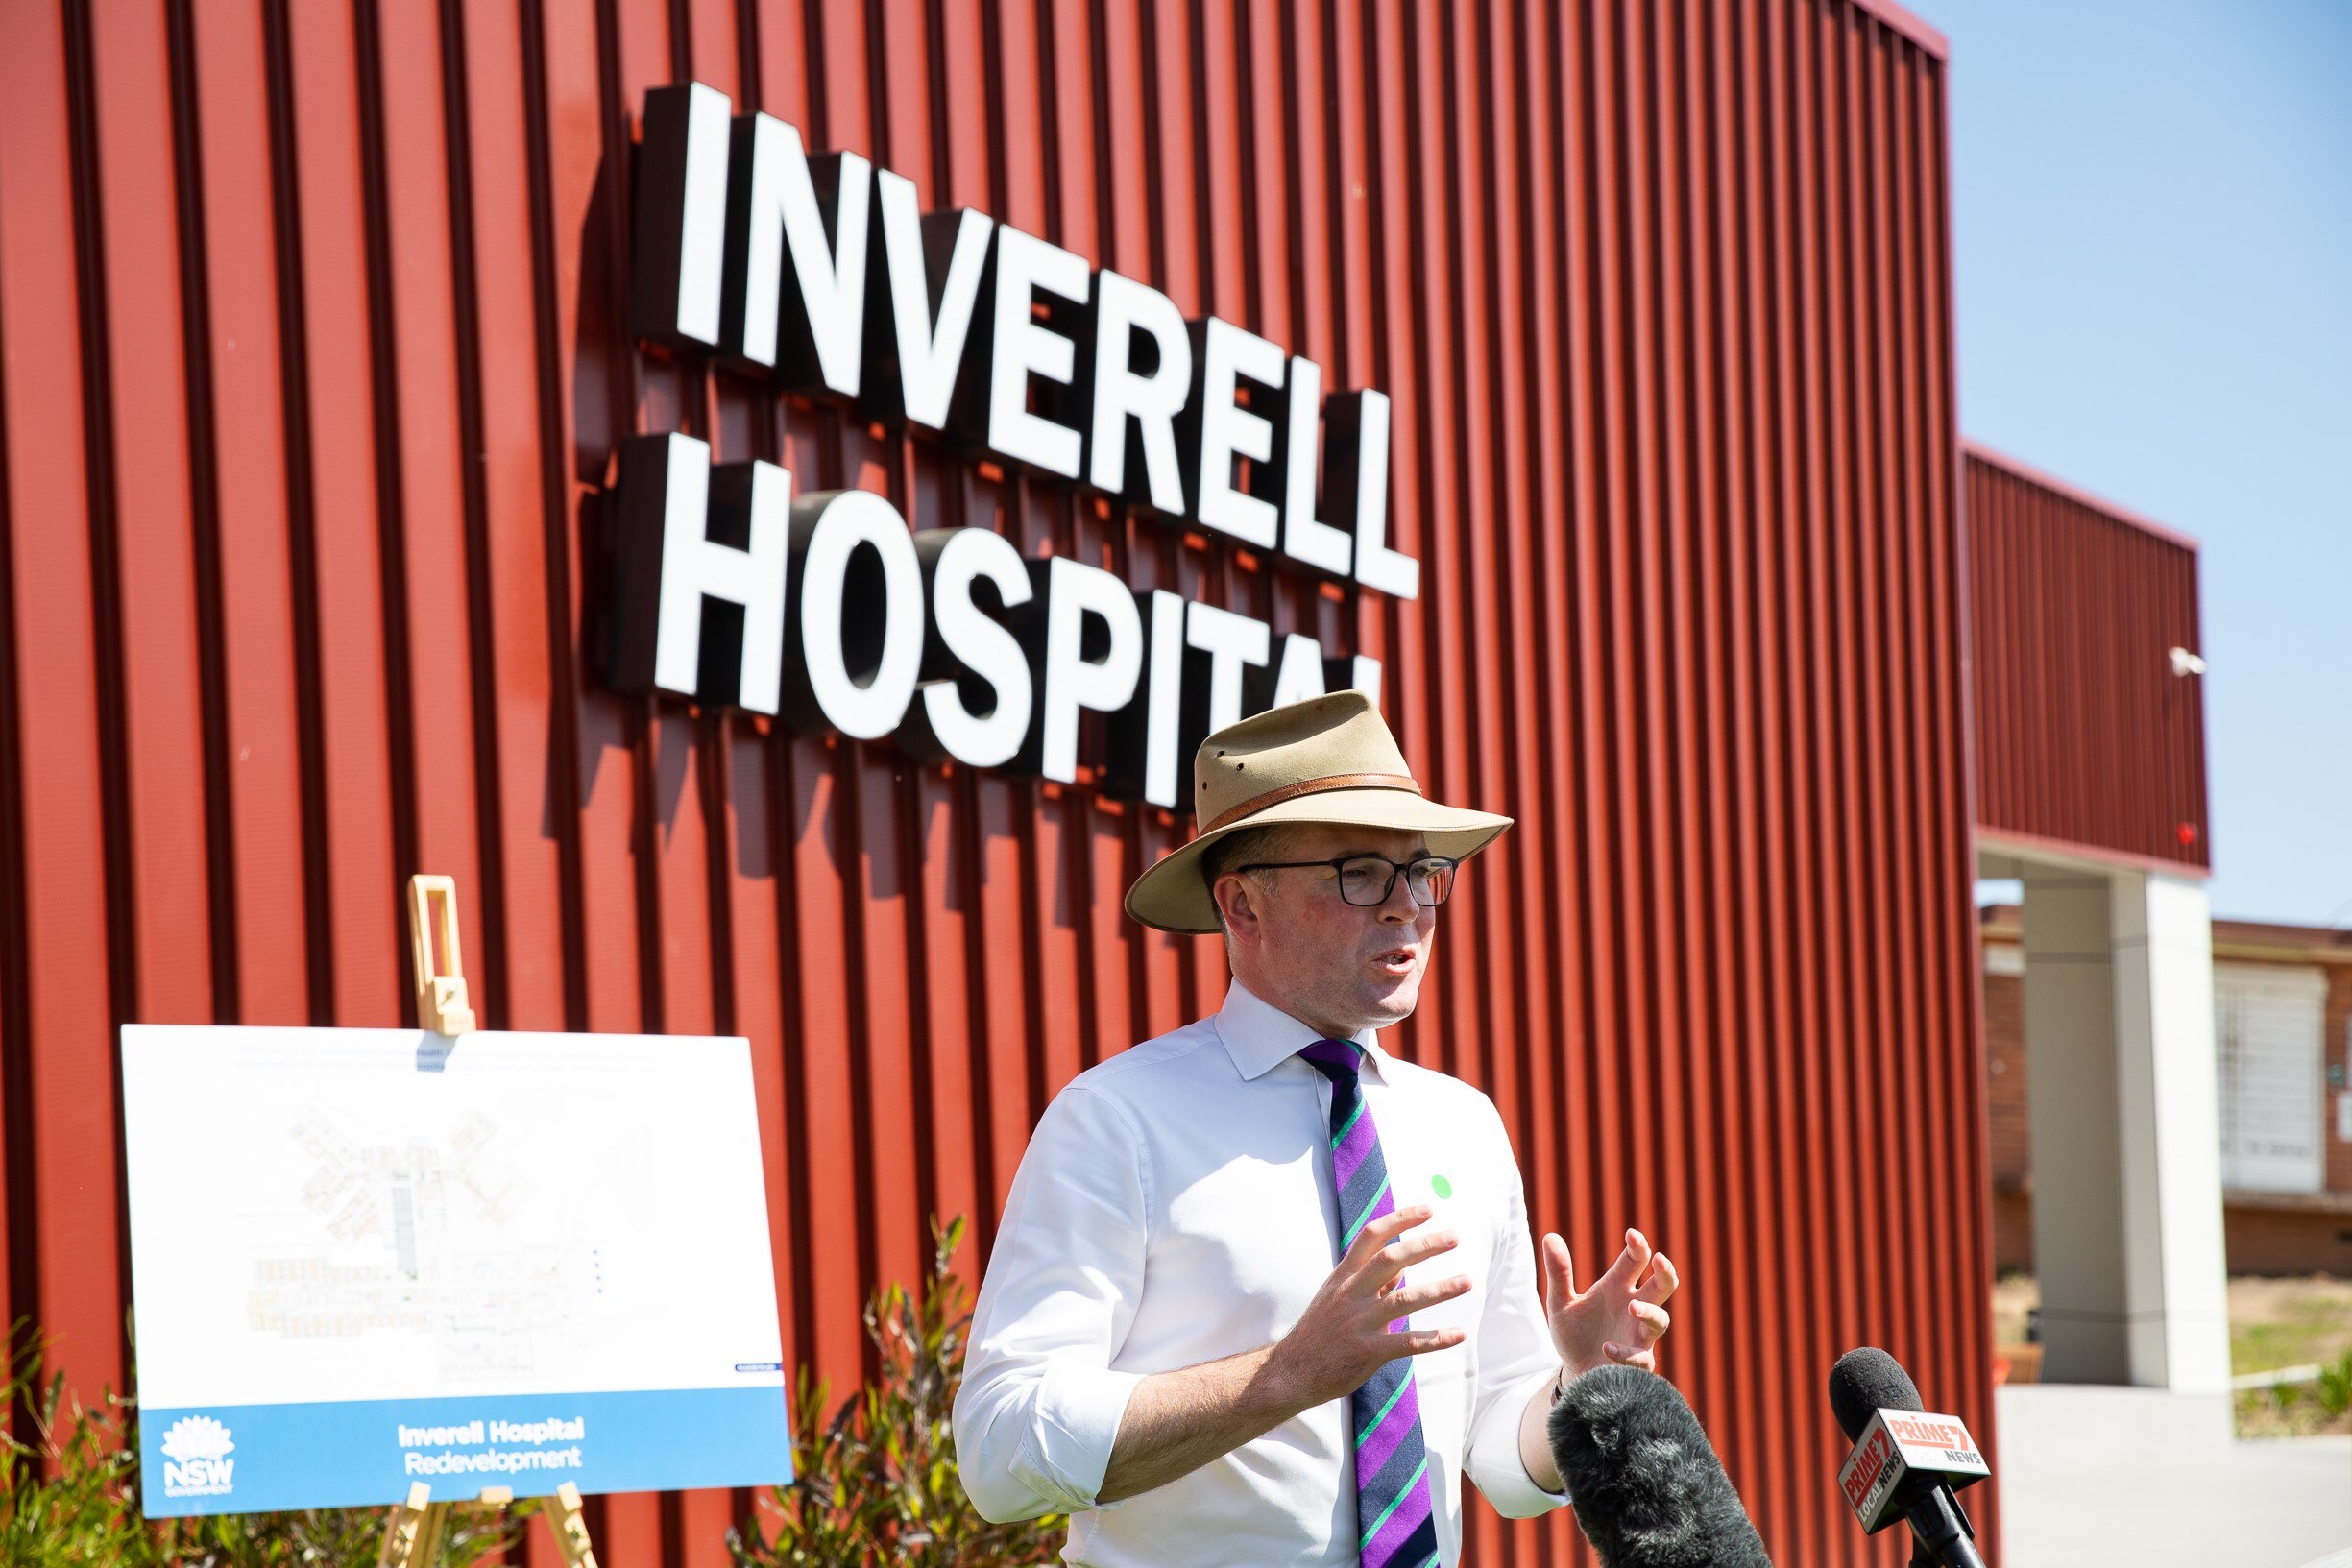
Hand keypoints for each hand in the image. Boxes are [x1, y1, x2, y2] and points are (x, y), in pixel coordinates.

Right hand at [1268, 1205, 1471, 1407]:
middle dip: (1424, 1245)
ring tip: (1467, 1281)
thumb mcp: (1337, 1296)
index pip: (1372, 1236)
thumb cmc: (1319, 1331)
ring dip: (1439, 1289)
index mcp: (1343, 1276)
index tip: (1428, 1210)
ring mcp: (1359, 1323)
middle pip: (1390, 1259)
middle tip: (1454, 1238)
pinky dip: (1435, 1338)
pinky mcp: (1367, 1352)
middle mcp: (1351, 1294)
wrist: (1290, 1371)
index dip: (1400, 1219)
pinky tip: (1459, 1334)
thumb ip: (1370, 1282)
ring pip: (1404, 1300)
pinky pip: (1407, 1343)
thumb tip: (1403, 1267)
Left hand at [1542, 1227, 1677, 1378]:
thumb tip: (1550, 1236)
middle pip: (1664, 1286)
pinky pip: (1641, 1356)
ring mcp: (1638, 1335)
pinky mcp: (1637, 1362)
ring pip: (1661, 1320)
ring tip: (1631, 1307)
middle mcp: (1633, 1307)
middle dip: (1666, 1272)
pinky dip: (1626, 1353)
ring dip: (1650, 1312)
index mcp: (1617, 1287)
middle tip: (1659, 1260)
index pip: (1636, 1260)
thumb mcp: (1560, 1303)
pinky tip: (1607, 1348)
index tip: (1632, 1234)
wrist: (1573, 1373)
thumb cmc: (1573, 1334)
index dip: (1639, 1246)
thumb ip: (1559, 1273)